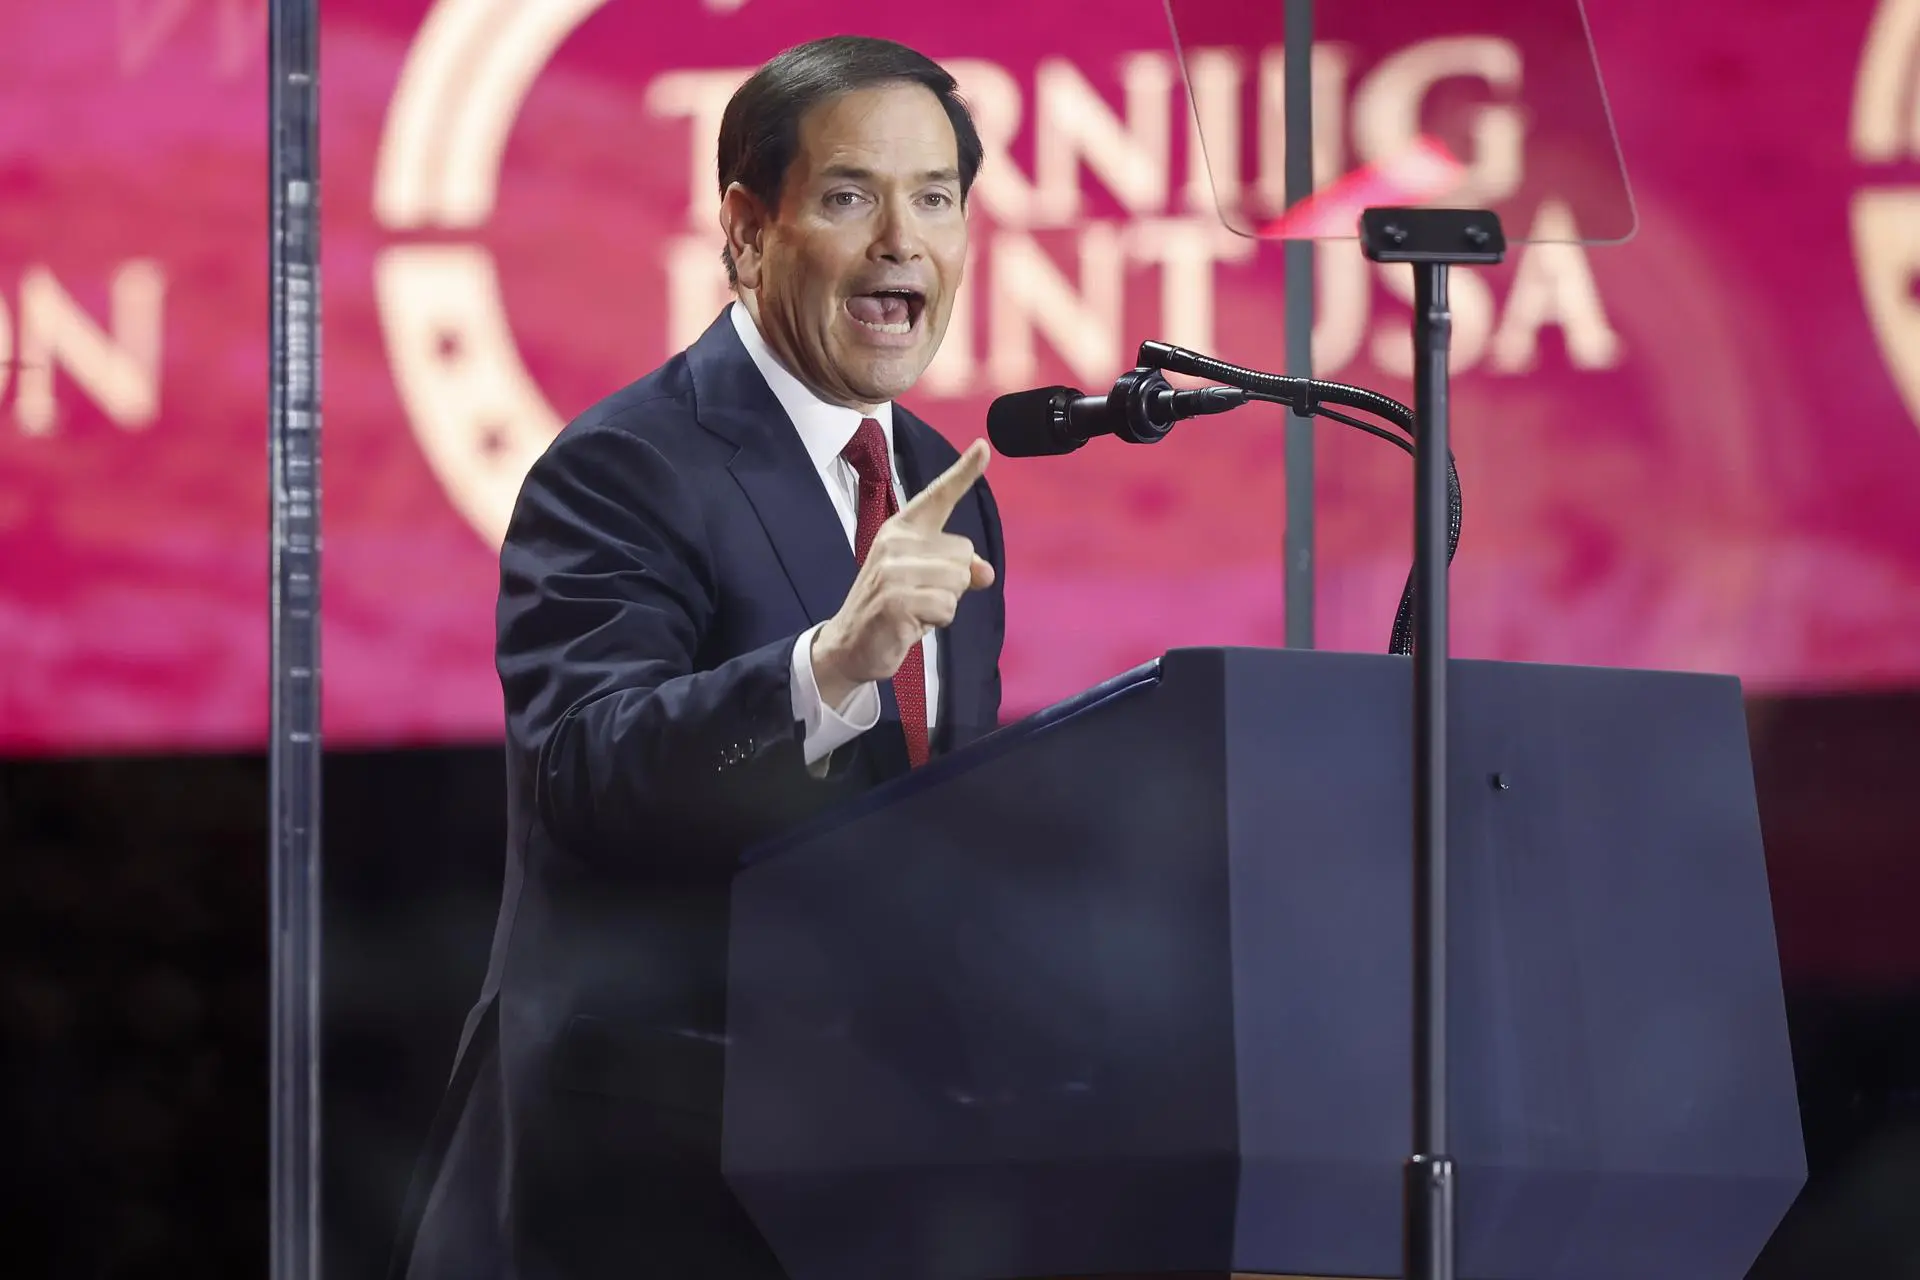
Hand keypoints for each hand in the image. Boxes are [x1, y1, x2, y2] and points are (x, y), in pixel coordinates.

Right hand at [813, 440, 995, 707]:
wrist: (848, 644)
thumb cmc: (892, 608)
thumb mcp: (927, 582)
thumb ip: (957, 568)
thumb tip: (985, 572)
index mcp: (902, 530)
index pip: (938, 497)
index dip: (964, 472)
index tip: (983, 446)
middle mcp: (895, 542)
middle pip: (964, 552)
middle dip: (954, 582)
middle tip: (920, 597)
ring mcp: (893, 571)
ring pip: (958, 581)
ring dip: (945, 605)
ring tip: (915, 610)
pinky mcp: (895, 600)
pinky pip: (946, 608)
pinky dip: (936, 622)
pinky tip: (910, 624)